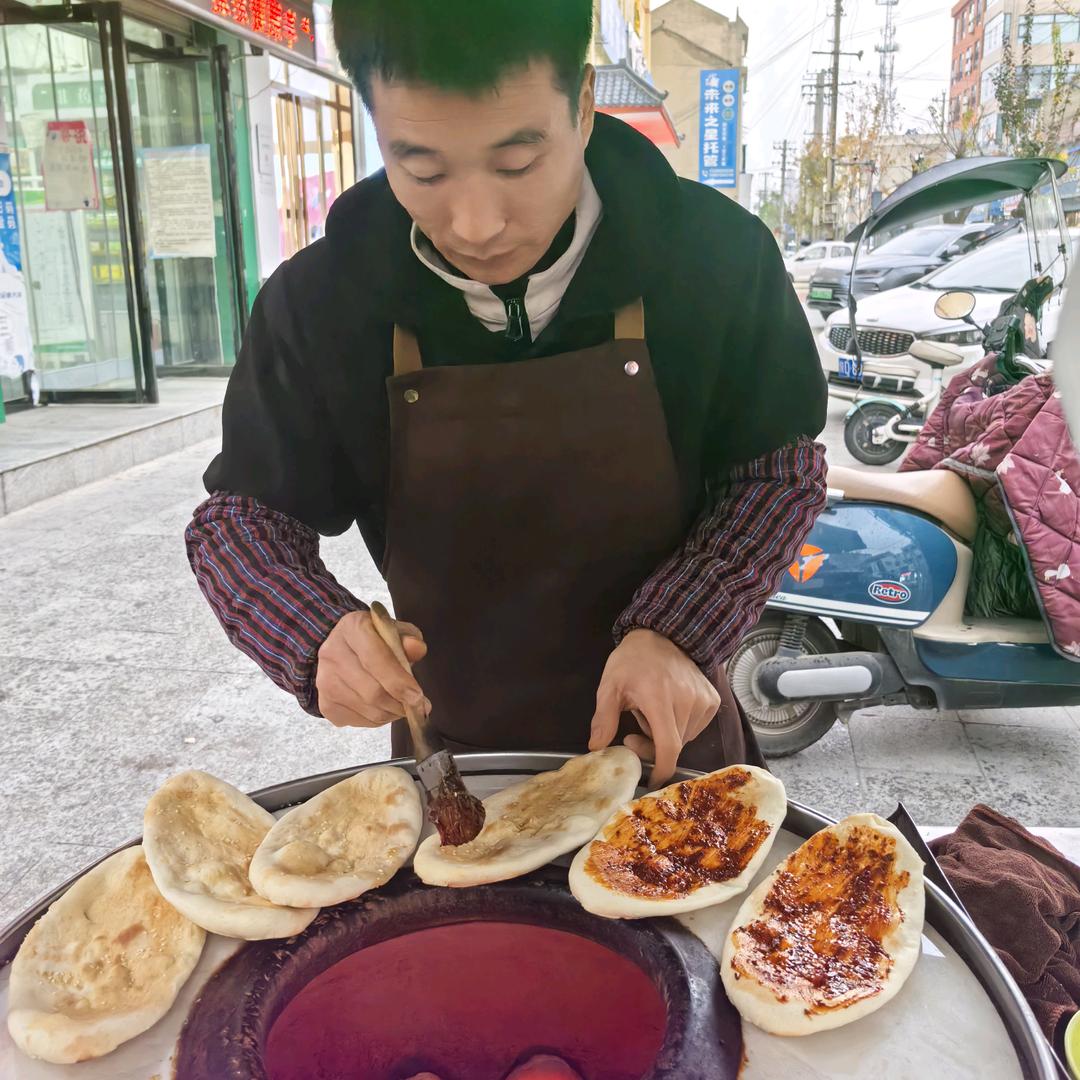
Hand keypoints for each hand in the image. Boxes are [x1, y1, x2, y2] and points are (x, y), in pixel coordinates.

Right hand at [316, 609, 429, 727]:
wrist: (341, 647)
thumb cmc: (374, 639)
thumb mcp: (395, 630)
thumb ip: (408, 638)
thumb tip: (416, 649)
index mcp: (352, 628)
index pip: (375, 659)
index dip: (399, 682)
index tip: (418, 697)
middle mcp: (333, 654)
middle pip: (372, 691)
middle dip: (400, 704)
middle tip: (417, 706)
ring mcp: (325, 681)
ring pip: (368, 710)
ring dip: (392, 713)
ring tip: (402, 706)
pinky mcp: (325, 704)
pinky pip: (359, 722)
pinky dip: (378, 719)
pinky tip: (383, 707)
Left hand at [589, 629, 719, 785]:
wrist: (663, 635)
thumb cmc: (632, 661)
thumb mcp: (610, 685)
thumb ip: (603, 718)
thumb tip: (596, 748)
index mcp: (659, 698)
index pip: (668, 745)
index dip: (661, 769)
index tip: (652, 782)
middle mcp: (687, 700)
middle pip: (673, 745)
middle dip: (652, 747)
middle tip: (633, 734)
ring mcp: (703, 700)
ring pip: (685, 738)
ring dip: (667, 736)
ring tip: (652, 713)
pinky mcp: (713, 700)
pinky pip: (696, 727)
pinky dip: (681, 726)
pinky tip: (670, 708)